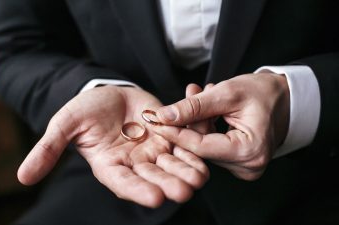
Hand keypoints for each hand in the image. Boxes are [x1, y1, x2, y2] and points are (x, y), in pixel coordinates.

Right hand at [17, 86, 208, 206]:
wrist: (108, 94)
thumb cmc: (84, 110)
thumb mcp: (65, 125)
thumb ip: (49, 149)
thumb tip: (23, 177)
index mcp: (110, 166)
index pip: (124, 183)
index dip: (138, 191)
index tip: (154, 197)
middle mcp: (135, 164)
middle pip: (154, 178)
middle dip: (170, 184)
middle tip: (184, 190)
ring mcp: (154, 151)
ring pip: (173, 163)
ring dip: (187, 169)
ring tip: (200, 175)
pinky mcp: (169, 136)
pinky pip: (184, 141)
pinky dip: (194, 142)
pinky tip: (204, 142)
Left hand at [150, 73, 289, 179]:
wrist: (283, 98)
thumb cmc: (262, 93)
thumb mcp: (227, 93)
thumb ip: (194, 107)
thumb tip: (164, 116)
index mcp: (248, 150)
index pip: (199, 146)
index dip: (174, 133)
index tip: (154, 121)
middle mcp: (247, 166)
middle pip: (200, 147)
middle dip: (189, 120)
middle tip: (187, 93)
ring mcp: (243, 168)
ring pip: (204, 146)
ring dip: (198, 120)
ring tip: (200, 94)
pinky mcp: (239, 164)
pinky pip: (211, 147)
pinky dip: (206, 127)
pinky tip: (208, 108)